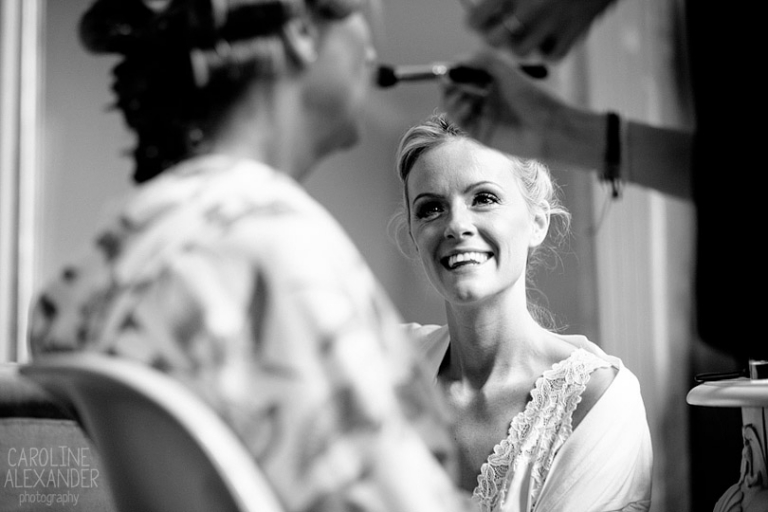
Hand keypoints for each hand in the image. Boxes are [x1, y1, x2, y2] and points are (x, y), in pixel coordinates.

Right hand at [441, 50, 562, 159]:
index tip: (450, 69)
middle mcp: (487, 99)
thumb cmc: (534, 98)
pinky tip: (467, 107)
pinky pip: (461, 123)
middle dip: (450, 85)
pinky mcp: (481, 135)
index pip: (467, 74)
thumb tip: (456, 60)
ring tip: (460, 96)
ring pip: (455, 107)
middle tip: (448, 81)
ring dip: (451, 99)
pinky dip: (457, 113)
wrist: (548, 128)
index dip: (456, 71)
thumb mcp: (509, 71)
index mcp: (495, 83)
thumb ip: (484, 60)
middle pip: (457, 90)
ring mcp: (483, 117)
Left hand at [460, 0, 618, 60]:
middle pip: (495, 40)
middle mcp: (531, 8)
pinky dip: (547, 50)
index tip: (477, 19)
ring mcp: (553, 23)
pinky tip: (547, 38)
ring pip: (520, 52)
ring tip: (522, 34)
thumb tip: (482, 4)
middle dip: (493, 35)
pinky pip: (552, 55)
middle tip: (497, 28)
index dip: (475, 20)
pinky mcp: (575, 31)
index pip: (478, 19)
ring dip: (518, 44)